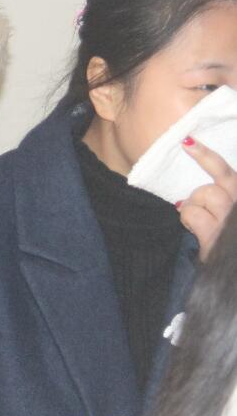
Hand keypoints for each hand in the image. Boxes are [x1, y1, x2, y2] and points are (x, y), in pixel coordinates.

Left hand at [178, 137, 236, 260]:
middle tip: (194, 195)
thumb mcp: (225, 221)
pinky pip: (192, 213)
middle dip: (201, 190)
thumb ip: (217, 203)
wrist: (228, 274)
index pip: (228, 173)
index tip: (187, 141)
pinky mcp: (217, 236)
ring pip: (205, 193)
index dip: (206, 156)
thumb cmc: (225, 246)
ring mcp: (231, 221)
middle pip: (217, 182)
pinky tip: (195, 229)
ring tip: (200, 223)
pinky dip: (188, 219)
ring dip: (195, 206)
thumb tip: (185, 201)